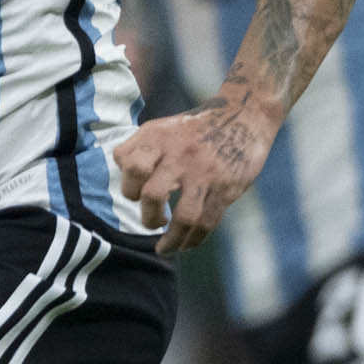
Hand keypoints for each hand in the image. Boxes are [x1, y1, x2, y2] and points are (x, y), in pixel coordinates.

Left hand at [112, 101, 272, 252]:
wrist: (243, 115)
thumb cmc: (192, 127)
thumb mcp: (160, 127)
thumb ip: (136, 147)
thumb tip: (120, 169)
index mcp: (159, 139)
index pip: (132, 166)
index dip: (128, 187)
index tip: (134, 197)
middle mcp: (181, 156)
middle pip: (153, 195)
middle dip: (148, 217)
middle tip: (150, 223)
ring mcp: (205, 173)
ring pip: (185, 217)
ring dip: (172, 239)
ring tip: (164, 247)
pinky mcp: (226, 187)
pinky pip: (207, 222)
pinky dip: (193, 239)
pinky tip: (184, 245)